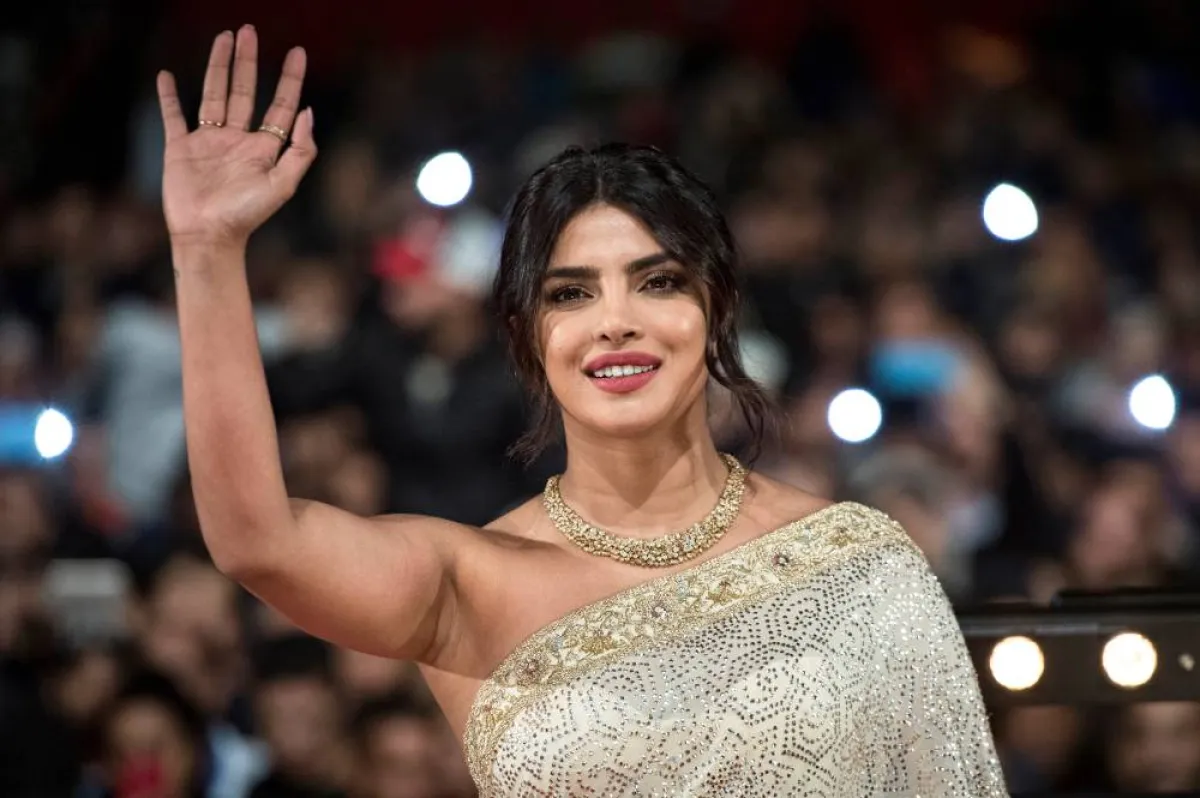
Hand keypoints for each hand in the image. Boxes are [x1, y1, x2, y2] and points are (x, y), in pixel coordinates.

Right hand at [157, 26, 315, 250]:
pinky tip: (167, 76)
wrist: (208, 236)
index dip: (289, 79)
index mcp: (264, 148)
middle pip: (244, 91)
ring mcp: (208, 143)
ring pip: (213, 94)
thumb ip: (300, 151)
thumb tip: (308, 113)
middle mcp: (237, 140)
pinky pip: (174, 116)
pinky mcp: (180, 149)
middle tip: (248, 31)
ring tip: (223, 37)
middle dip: (247, 61)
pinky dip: (169, 97)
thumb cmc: (246, 216)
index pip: (280, 105)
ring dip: (217, 66)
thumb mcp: (283, 185)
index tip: (297, 52)